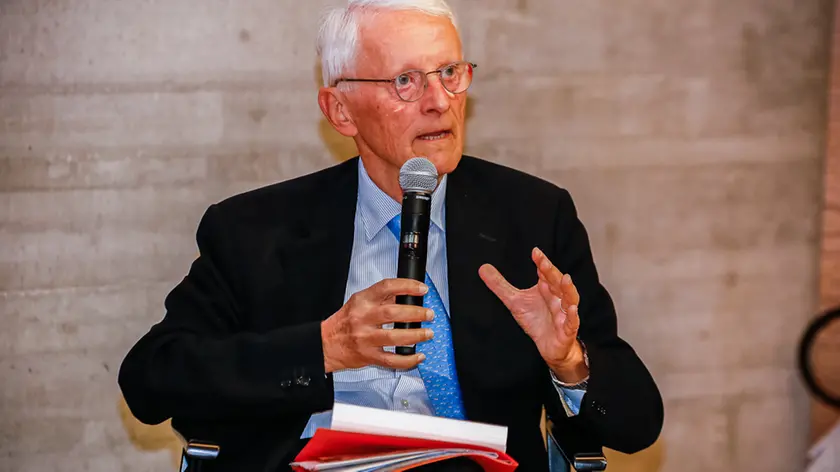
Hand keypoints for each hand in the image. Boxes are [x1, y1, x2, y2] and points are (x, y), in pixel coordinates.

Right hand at [321, 278, 434, 372]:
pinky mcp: (368, 356)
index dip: (407, 286)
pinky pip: (391, 360)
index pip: (386, 287)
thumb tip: (408, 296)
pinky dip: (408, 359)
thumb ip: (381, 299)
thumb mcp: (359, 303)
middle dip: (416, 313)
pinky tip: (418, 355)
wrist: (326, 344)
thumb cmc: (345, 322)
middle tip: (428, 314)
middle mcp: (363, 318)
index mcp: (362, 301)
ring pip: (394, 337)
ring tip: (428, 333)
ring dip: (416, 335)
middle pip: (393, 313)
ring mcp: (365, 339)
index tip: (422, 289)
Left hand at [478, 247, 587, 382]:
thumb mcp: (514, 301)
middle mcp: (557, 298)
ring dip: (568, 289)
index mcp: (546, 288)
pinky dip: (573, 315)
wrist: (550, 346)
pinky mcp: (567, 330)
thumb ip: (499, 285)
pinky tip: (572, 309)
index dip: (541, 262)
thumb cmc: (536, 320)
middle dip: (552, 272)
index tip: (535, 252)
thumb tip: (483, 268)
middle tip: (544, 263)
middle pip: (557, 282)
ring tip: (565, 279)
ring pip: (570, 299)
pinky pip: (572, 322)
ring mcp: (564, 313)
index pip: (545, 272)